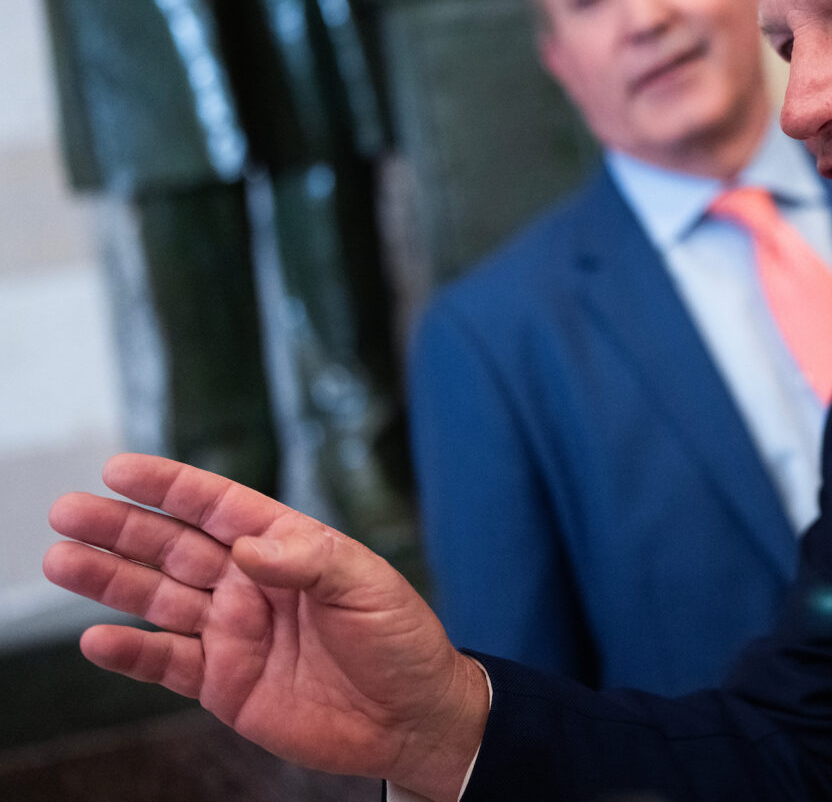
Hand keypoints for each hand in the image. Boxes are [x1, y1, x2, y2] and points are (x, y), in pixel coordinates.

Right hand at [44, 454, 488, 800]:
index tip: (120, 469)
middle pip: (174, 547)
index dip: (170, 487)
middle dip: (121, 528)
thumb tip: (247, 548)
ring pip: (158, 598)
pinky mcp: (225, 683)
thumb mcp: (369, 586)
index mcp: (288, 547)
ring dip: (111, 581)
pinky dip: (131, 653)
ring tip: (62, 561)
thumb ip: (307, 561)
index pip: (219, 507)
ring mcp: (234, 633)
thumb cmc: (402, 640)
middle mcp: (252, 584)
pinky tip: (97, 639)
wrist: (412, 718)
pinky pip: (167, 663)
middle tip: (68, 511)